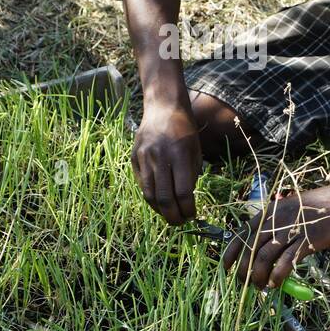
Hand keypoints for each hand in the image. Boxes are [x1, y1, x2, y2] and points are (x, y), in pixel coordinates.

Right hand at [131, 100, 202, 224]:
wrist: (163, 108)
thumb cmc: (185, 130)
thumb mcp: (195, 150)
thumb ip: (191, 176)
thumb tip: (185, 202)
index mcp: (179, 154)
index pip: (183, 192)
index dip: (188, 209)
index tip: (192, 215)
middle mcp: (160, 156)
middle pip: (164, 198)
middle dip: (174, 216)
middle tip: (180, 222)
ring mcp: (144, 157)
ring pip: (149, 195)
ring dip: (160, 211)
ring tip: (170, 215)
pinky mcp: (134, 158)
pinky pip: (142, 184)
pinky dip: (151, 198)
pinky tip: (160, 202)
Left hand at [223, 179, 329, 289]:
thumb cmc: (319, 208)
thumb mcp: (290, 211)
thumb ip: (276, 227)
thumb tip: (266, 250)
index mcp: (269, 212)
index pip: (241, 234)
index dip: (231, 253)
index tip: (226, 268)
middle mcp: (275, 221)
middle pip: (250, 248)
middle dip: (243, 270)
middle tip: (243, 284)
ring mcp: (290, 230)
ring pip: (264, 257)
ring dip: (258, 276)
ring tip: (259, 287)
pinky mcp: (306, 241)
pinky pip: (286, 262)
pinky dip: (277, 276)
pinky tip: (275, 284)